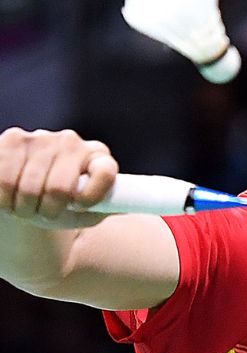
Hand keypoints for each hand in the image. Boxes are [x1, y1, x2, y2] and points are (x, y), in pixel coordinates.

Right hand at [0, 128, 118, 228]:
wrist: (27, 192)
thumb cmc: (63, 204)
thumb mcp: (89, 212)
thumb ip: (108, 207)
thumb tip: (127, 206)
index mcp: (98, 157)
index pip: (105, 172)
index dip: (93, 195)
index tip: (80, 206)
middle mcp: (72, 142)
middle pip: (59, 188)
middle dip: (47, 211)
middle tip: (43, 215)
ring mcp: (41, 138)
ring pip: (28, 187)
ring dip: (23, 208)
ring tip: (26, 208)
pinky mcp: (12, 140)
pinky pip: (3, 179)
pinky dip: (3, 199)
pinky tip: (8, 198)